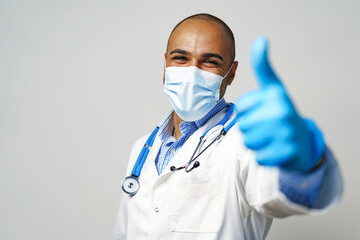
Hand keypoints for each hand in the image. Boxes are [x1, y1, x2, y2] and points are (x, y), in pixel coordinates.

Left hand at [235, 37, 325, 171]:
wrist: (303, 140)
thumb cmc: (281, 112)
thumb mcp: (273, 88)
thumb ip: (263, 66)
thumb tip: (261, 40)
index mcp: (275, 94)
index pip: (240, 108)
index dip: (247, 112)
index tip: (263, 111)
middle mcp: (282, 111)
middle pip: (242, 127)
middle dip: (251, 129)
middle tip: (267, 127)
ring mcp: (286, 132)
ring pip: (248, 143)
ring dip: (256, 143)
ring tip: (270, 138)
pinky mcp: (287, 153)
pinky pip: (258, 158)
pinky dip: (264, 156)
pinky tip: (275, 150)